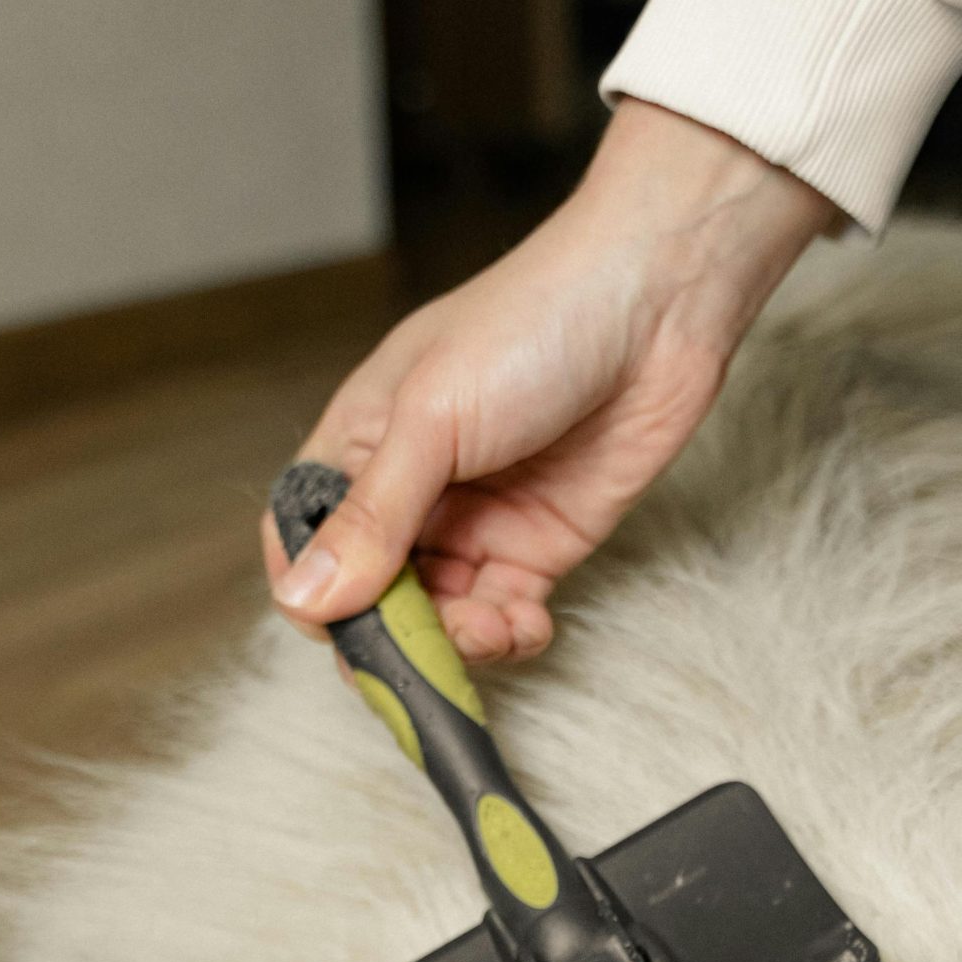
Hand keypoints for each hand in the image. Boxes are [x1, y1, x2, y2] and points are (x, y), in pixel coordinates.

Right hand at [262, 99, 835, 661]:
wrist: (656, 302)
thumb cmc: (533, 323)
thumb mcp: (432, 420)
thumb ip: (372, 518)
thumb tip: (305, 599)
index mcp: (359, 446)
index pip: (305, 543)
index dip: (316, 597)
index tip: (344, 630)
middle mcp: (410, 491)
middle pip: (372, 597)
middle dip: (395, 637)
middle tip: (424, 658)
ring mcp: (475, 522)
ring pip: (439, 618)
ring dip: (458, 644)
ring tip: (491, 628)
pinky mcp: (537, 546)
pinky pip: (504, 617)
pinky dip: (509, 637)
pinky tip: (527, 623)